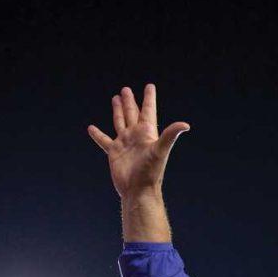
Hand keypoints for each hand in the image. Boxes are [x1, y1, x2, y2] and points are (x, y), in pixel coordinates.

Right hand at [87, 84, 189, 198]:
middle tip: (126, 89)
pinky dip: (98, 134)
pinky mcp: (114, 152)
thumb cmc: (151, 172)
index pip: (148, 110)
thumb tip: (186, 125)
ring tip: (115, 98)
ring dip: (118, 111)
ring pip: (120, 122)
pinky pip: (104, 140)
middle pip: (132, 113)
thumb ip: (170, 135)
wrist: (138, 190)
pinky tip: (92, 128)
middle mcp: (136, 136)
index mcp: (147, 132)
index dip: (149, 98)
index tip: (149, 86)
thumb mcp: (161, 150)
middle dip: (130, 101)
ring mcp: (125, 143)